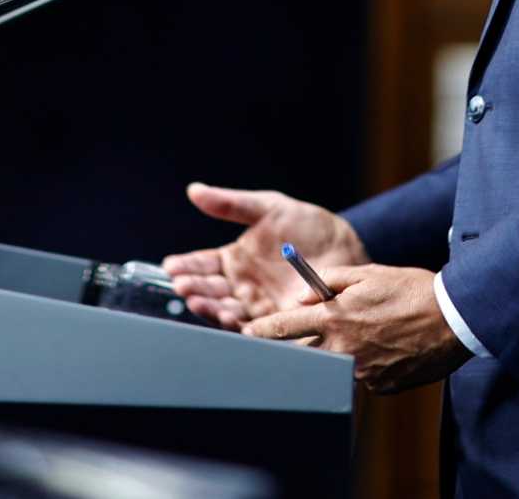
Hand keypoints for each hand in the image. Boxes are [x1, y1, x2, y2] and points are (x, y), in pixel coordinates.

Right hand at [161, 183, 367, 329]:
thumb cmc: (307, 225)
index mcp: (235, 260)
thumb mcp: (269, 207)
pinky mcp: (277, 321)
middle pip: (210, 291)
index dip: (186, 266)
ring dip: (210, 308)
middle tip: (182, 286)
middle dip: (194, 289)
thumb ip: (232, 204)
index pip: (203, 265)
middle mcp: (241, 286)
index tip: (172, 265)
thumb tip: (194, 190)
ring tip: (197, 301)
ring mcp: (258, 306)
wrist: (346, 249)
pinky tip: (228, 318)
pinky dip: (238, 325)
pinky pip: (253, 327)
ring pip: (226, 311)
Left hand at [243, 264, 471, 394]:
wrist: (453, 318)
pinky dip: (367, 363)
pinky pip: (362, 376)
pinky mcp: (381, 387)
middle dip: (307, 342)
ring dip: (342, 351)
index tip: (247, 334)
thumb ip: (329, 282)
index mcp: (335, 318)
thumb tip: (304, 298)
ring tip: (372, 332)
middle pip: (306, 352)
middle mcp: (343, 349)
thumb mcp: (367, 274)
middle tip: (325, 329)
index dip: (261, 332)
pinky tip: (388, 346)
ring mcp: (362, 372)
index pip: (283, 328)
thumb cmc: (410, 290)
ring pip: (337, 364)